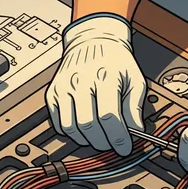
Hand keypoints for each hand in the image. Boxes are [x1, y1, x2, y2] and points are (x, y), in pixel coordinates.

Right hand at [46, 15, 145, 155]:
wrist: (92, 41)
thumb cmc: (115, 61)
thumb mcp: (134, 79)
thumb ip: (135, 108)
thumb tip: (135, 133)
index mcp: (104, 77)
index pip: (109, 116)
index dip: (118, 137)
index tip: (124, 147)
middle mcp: (81, 82)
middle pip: (89, 125)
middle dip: (104, 142)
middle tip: (113, 145)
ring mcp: (63, 88)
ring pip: (71, 127)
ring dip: (87, 140)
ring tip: (99, 137)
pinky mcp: (52, 94)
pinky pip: (59, 123)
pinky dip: (72, 132)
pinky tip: (84, 129)